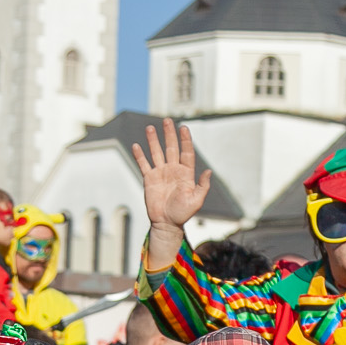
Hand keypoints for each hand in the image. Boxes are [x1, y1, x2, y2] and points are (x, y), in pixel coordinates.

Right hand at [133, 119, 213, 272]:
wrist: (167, 223)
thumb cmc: (183, 213)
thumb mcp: (196, 200)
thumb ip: (202, 186)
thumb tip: (209, 171)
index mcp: (186, 173)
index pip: (186, 152)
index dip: (185, 140)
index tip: (183, 127)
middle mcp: (173, 170)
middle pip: (171, 148)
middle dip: (169, 134)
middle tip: (167, 120)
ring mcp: (160, 173)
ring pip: (156, 152)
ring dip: (153, 140)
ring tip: (150, 128)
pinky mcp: (149, 179)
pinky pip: (144, 164)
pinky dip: (140, 155)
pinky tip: (136, 145)